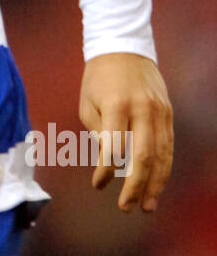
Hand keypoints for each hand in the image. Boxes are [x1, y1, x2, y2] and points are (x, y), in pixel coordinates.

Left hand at [79, 53, 172, 212]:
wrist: (124, 48)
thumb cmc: (98, 79)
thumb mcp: (88, 103)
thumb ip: (98, 133)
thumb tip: (110, 163)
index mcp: (117, 104)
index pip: (115, 145)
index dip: (107, 169)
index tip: (98, 185)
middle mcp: (142, 108)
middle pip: (143, 154)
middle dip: (136, 185)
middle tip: (127, 207)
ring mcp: (159, 110)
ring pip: (161, 154)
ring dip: (155, 183)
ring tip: (147, 206)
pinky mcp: (167, 112)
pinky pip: (168, 145)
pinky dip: (162, 167)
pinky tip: (156, 184)